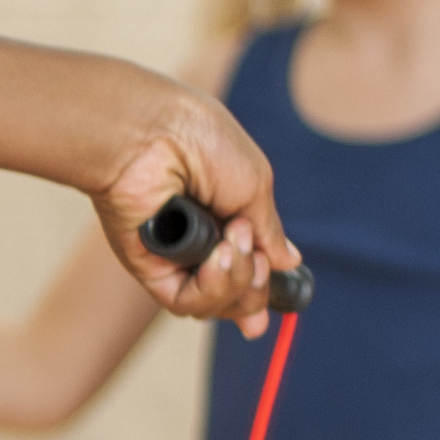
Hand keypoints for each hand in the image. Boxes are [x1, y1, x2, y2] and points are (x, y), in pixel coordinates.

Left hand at [93, 91, 297, 328]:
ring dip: (237, 280)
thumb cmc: (202, 143)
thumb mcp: (254, 185)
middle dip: (257, 284)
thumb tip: (289, 262)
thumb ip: (269, 231)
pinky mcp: (150, 269)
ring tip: (231, 242)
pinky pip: (186, 302)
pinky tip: (217, 257)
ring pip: (216, 305)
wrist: (155, 133)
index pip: (250, 269)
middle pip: (238, 298)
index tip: (282, 294)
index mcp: (226, 219)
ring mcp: (174, 259)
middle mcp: (199, 244)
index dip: (265, 286)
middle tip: (256, 254)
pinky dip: (211, 288)